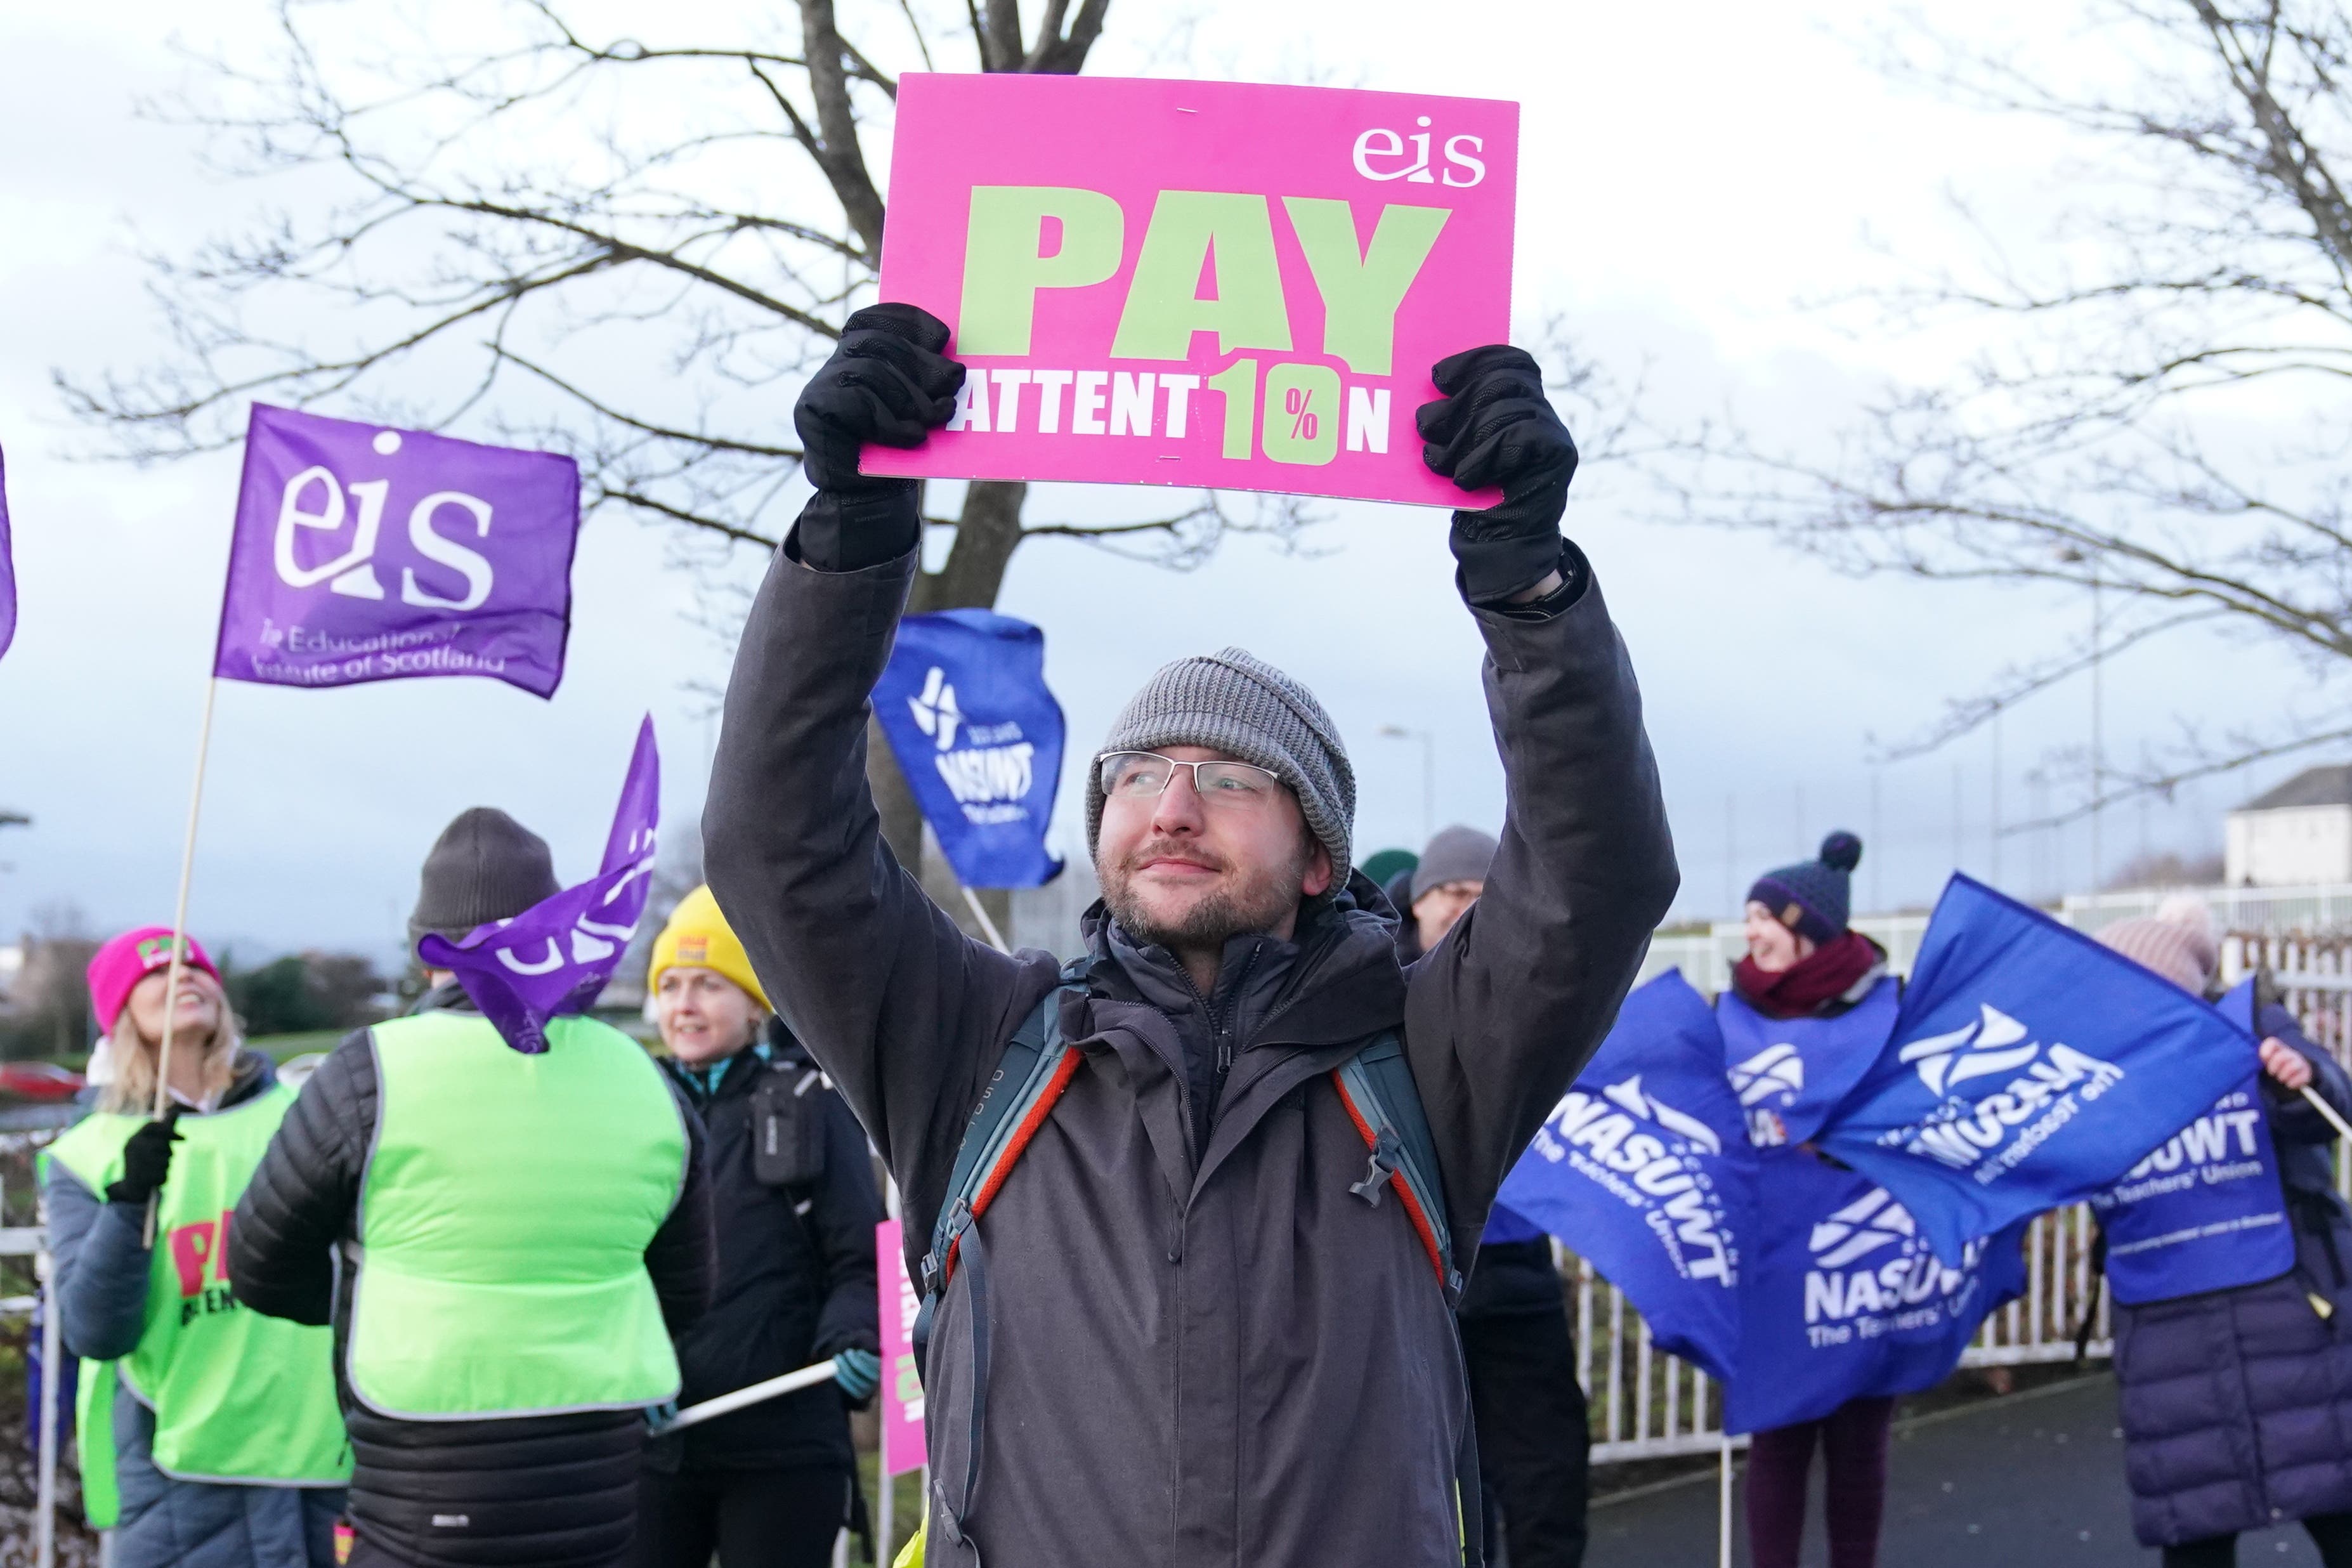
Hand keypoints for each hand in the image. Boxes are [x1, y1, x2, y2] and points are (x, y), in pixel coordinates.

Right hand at [105, 1106, 183, 1206]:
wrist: (131, 1186)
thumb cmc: (147, 1160)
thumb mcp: (154, 1143)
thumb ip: (166, 1127)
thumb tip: (176, 1109)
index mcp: (134, 1138)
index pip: (153, 1126)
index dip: (170, 1131)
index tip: (184, 1139)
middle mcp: (131, 1148)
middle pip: (162, 1145)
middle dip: (168, 1152)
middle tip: (164, 1158)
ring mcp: (133, 1163)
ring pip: (164, 1161)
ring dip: (165, 1166)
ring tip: (155, 1169)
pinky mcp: (138, 1178)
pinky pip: (163, 1175)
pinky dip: (163, 1178)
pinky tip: (154, 1179)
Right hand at [794, 303, 965, 493]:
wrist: (865, 498)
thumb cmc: (895, 449)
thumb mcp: (915, 408)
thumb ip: (923, 382)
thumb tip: (952, 369)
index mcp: (857, 357)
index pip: (873, 320)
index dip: (906, 320)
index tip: (943, 336)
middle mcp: (835, 365)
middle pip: (878, 344)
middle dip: (922, 362)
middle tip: (955, 381)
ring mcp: (820, 385)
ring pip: (871, 372)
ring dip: (913, 397)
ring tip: (938, 416)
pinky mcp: (812, 409)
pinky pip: (859, 402)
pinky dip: (892, 422)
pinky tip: (913, 437)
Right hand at [832, 1347, 881, 1402]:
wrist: (875, 1369)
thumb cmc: (855, 1373)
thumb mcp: (846, 1378)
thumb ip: (834, 1377)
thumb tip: (816, 1378)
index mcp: (861, 1395)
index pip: (851, 1389)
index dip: (843, 1379)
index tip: (835, 1370)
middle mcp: (871, 1389)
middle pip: (858, 1380)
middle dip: (846, 1368)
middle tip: (837, 1357)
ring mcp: (878, 1378)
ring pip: (865, 1370)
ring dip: (855, 1360)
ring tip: (848, 1352)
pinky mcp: (883, 1367)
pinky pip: (873, 1362)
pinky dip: (865, 1356)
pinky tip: (859, 1353)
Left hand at [1416, 345, 1578, 601]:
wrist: (1500, 542)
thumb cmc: (1475, 491)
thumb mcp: (1457, 447)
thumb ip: (1454, 419)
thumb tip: (1426, 400)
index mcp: (1520, 401)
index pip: (1509, 361)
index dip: (1475, 360)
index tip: (1437, 376)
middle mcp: (1541, 411)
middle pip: (1504, 381)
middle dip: (1459, 401)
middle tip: (1425, 425)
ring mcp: (1554, 432)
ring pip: (1506, 409)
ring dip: (1464, 436)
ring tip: (1439, 461)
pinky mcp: (1559, 456)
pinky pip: (1520, 436)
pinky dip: (1484, 455)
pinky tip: (1464, 478)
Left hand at [2261, 1037, 2315, 1090]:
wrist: (2293, 1076)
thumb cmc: (2275, 1067)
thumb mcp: (2266, 1062)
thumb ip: (2261, 1059)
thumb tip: (2255, 1062)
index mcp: (2278, 1048)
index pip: (2272, 1042)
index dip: (2266, 1050)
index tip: (2264, 1059)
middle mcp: (2289, 1053)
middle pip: (2282, 1056)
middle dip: (2274, 1066)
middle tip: (2271, 1073)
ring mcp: (2299, 1061)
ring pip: (2293, 1065)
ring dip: (2284, 1075)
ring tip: (2281, 1079)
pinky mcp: (2306, 1072)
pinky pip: (2302, 1077)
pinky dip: (2294, 1082)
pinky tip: (2289, 1084)